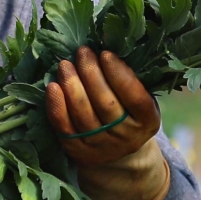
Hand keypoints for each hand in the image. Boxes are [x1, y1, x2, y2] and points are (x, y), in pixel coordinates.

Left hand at [44, 47, 168, 199]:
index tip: (105, 54)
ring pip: (83, 115)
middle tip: (82, 52)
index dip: (119, 74)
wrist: (117, 154)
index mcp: (147, 120)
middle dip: (91, 74)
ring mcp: (101, 146)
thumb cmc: (128, 114)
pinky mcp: (78, 151)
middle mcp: (126, 136)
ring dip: (71, 86)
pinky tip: (52, 87)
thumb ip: (130, 79)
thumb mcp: (139, 100)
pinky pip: (64, 128)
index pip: (134, 96)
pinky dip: (56, 106)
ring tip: (65, 64)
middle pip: (106, 104)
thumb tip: (107, 45)